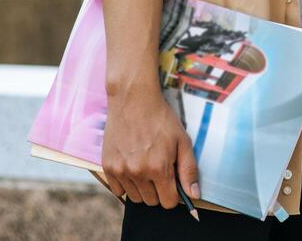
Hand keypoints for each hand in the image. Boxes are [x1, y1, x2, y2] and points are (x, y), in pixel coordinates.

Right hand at [101, 82, 199, 208]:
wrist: (133, 99)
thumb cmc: (160, 118)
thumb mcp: (182, 141)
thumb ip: (188, 170)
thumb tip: (194, 195)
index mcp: (159, 168)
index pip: (168, 203)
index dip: (173, 195)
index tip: (172, 183)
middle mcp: (138, 172)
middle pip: (151, 202)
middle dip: (159, 191)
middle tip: (159, 170)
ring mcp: (121, 170)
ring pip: (135, 197)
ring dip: (142, 188)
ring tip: (145, 166)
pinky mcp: (108, 166)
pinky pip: (118, 190)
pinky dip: (126, 183)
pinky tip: (132, 166)